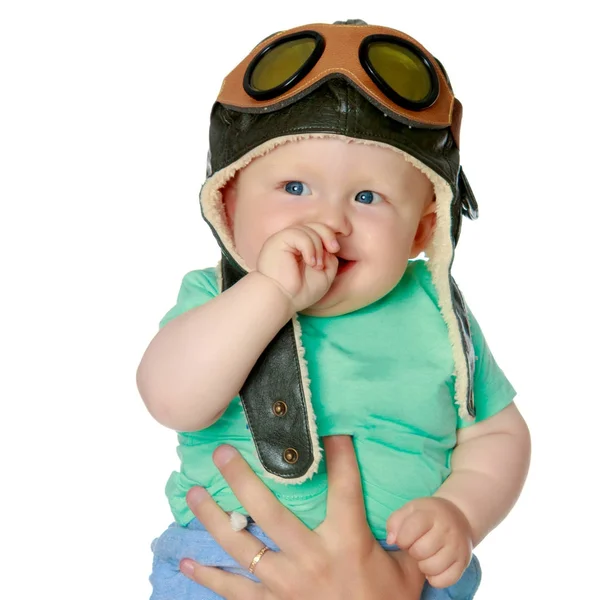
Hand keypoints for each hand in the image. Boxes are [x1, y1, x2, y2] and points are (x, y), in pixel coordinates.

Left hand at [180, 436, 424, 599]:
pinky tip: (188, 560)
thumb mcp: (405, 571)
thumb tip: (403, 505)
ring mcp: (286, 585)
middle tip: (223, 454)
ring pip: (241, 546)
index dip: (339, 453)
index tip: (328, 427)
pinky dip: (209, 575)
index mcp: (347, 542)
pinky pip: (232, 591)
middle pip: (270, 512)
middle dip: (243, 479)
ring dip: (214, 519)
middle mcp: (311, 559)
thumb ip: (404, 538)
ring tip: (194, 493)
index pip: (344, 486)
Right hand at [256, 223, 338, 312]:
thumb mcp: (324, 274)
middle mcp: (291, 241)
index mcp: (301, 247)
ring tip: (316, 265)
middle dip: (328, 235)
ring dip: (318, 247)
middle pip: (314, 226)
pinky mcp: (278, 240)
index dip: (329, 236)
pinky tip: (310, 262)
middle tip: (333, 250)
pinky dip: (309, 247)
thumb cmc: (300, 292)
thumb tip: (328, 245)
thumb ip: (329, 258)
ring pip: (308, 230)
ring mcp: (284, 239)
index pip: (317, 231)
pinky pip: (299, 234)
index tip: (335, 250)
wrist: (282, 300)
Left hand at [386, 497, 472, 588]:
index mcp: (430, 514)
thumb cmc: (428, 514)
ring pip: (433, 567)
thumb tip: (391, 541)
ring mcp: (457, 546)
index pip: (410, 531)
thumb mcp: (409, 510)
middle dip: (412, 552)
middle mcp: (447, 529)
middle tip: (415, 546)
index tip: (404, 538)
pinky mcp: (464, 562)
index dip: (402, 539)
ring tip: (424, 557)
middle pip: (420, 551)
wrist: (458, 516)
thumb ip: (395, 522)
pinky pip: (446, 580)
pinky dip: (436, 579)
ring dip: (423, 566)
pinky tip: (433, 568)